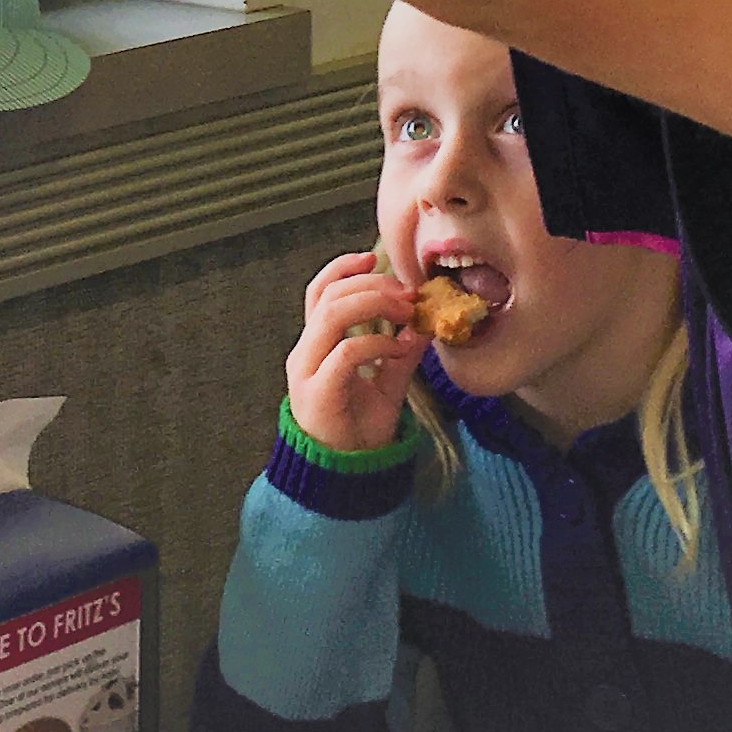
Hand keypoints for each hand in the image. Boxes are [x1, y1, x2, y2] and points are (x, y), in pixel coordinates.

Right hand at [283, 248, 422, 455]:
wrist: (346, 474)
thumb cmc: (359, 428)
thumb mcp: (387, 382)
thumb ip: (401, 351)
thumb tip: (426, 322)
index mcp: (316, 345)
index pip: (319, 291)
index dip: (343, 268)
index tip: (374, 257)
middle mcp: (305, 353)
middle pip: (330, 296)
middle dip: (373, 286)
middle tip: (407, 295)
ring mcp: (308, 371)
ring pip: (332, 315)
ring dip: (374, 305)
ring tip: (405, 314)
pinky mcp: (318, 392)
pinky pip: (346, 352)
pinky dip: (377, 343)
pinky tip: (398, 349)